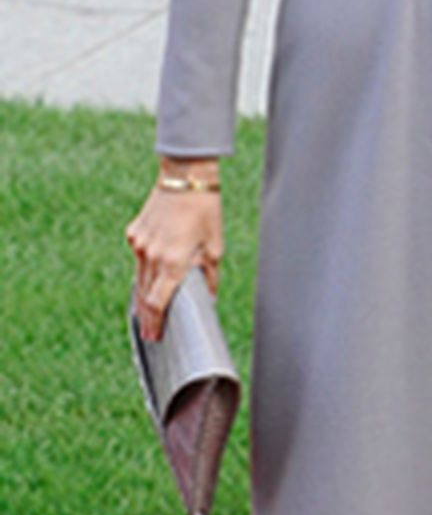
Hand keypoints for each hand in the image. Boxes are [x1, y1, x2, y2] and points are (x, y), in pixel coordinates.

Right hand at [126, 170, 223, 339]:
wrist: (185, 178)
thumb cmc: (206, 210)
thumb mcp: (215, 245)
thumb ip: (209, 275)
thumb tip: (209, 297)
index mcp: (173, 261)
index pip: (158, 301)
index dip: (155, 322)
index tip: (154, 337)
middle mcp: (152, 255)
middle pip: (145, 294)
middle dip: (148, 316)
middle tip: (150, 335)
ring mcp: (139, 243)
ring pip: (140, 277)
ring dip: (143, 295)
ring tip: (147, 314)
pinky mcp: (134, 233)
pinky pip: (139, 256)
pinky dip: (146, 266)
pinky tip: (154, 271)